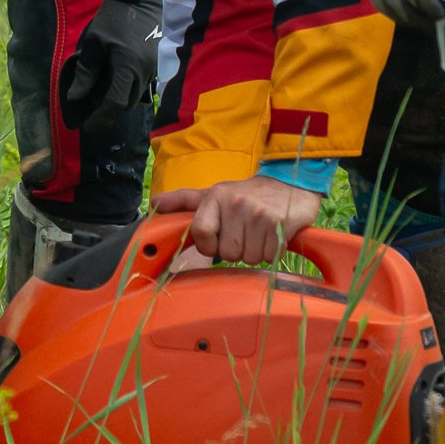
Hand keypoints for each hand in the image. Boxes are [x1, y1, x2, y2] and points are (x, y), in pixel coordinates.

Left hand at [60, 0, 164, 130]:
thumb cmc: (114, 17)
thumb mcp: (94, 42)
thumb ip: (86, 72)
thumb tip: (75, 98)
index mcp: (128, 67)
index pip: (114, 103)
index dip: (100, 118)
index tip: (88, 127)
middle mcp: (144, 72)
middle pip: (126, 103)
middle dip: (109, 110)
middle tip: (92, 107)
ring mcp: (153, 68)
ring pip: (136, 95)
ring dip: (119, 98)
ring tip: (102, 89)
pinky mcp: (156, 63)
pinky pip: (142, 84)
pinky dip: (128, 87)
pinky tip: (116, 77)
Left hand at [152, 175, 313, 266]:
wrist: (290, 185)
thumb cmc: (246, 195)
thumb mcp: (214, 195)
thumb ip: (183, 201)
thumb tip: (154, 204)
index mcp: (215, 196)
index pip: (201, 234)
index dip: (209, 245)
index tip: (218, 239)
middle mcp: (236, 202)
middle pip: (226, 253)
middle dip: (236, 250)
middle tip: (245, 233)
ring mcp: (259, 213)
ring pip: (248, 258)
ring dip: (254, 252)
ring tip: (259, 233)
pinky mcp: (280, 224)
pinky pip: (268, 257)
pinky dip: (271, 252)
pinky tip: (272, 236)